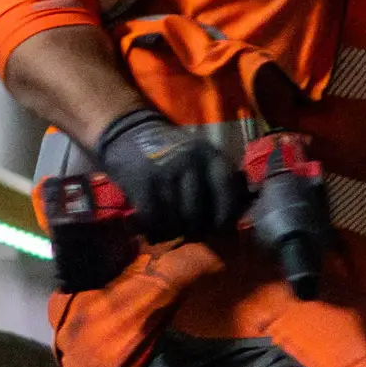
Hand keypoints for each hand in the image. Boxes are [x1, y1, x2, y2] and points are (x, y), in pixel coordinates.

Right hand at [92, 108, 250, 240]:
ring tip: (172, 232)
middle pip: (199, 213)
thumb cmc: (173, 155)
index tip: (220, 230)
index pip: (228, 193)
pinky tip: (153, 231)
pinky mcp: (142, 181)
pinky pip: (153, 217)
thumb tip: (235, 221)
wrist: (129, 132)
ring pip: (176, 219)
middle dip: (196, 230)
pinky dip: (154, 230)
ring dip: (174, 232)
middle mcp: (191, 162)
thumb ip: (220, 184)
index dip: (226, 217)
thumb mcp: (202, 159)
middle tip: (191, 233)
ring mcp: (165, 171)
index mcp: (212, 156)